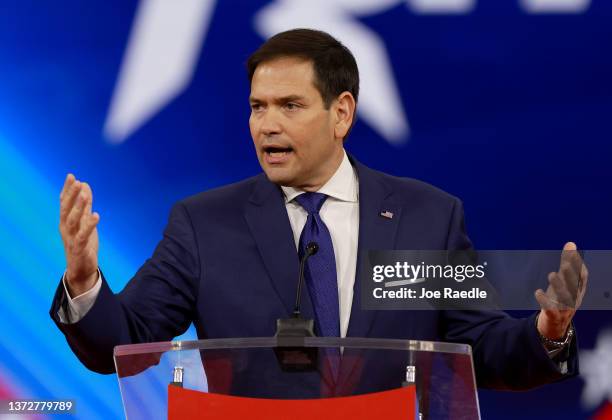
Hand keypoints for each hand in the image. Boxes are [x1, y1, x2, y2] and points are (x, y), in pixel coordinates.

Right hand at [59, 174, 99, 296]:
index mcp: (65, 221)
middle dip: (71, 195)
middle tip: (77, 181)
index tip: (71, 176)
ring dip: (78, 208)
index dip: (67, 190)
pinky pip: (83, 235)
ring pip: (73, 221)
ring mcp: (71, 238)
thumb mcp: (84, 221)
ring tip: (85, 195)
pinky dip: (89, 225)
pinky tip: (96, 215)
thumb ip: (84, 204)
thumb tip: (85, 185)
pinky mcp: (79, 248)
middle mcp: (65, 228)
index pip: (64, 203)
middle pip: (66, 209)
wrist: (80, 269)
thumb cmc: (82, 244)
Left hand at [535, 242, 587, 339]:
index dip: (578, 265)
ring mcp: (565, 308)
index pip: (581, 277)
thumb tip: (571, 243)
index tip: (572, 253)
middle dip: (570, 275)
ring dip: (559, 286)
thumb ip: (567, 262)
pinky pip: (550, 309)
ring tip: (552, 275)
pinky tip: (538, 292)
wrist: (556, 324)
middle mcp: (574, 298)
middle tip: (564, 264)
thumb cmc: (561, 297)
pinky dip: (544, 301)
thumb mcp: (565, 281)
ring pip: (565, 298)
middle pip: (574, 286)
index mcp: (578, 289)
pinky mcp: (553, 315)